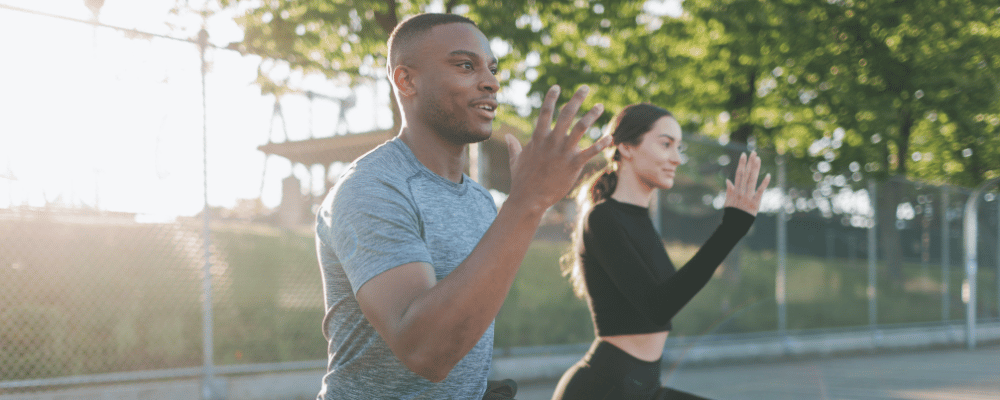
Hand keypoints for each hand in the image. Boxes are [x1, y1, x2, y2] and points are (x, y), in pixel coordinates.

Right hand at [504, 85, 610, 210]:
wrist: (528, 199)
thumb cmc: (521, 180)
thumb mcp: (515, 160)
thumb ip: (514, 146)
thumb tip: (509, 137)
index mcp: (538, 138)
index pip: (545, 112)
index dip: (551, 98)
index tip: (557, 87)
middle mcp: (552, 141)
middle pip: (566, 114)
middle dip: (576, 99)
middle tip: (586, 87)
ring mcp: (563, 152)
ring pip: (580, 128)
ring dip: (591, 115)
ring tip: (600, 106)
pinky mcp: (573, 164)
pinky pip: (590, 151)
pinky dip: (601, 144)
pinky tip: (610, 137)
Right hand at [724, 151, 770, 215]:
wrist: (734, 226)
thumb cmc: (732, 214)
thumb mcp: (728, 201)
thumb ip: (729, 190)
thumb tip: (728, 180)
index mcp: (735, 190)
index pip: (739, 174)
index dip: (741, 164)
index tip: (744, 154)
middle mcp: (741, 191)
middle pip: (746, 174)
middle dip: (749, 163)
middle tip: (753, 152)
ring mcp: (748, 196)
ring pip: (752, 180)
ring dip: (755, 168)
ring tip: (758, 159)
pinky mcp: (755, 203)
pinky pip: (760, 191)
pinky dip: (764, 183)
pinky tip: (768, 175)